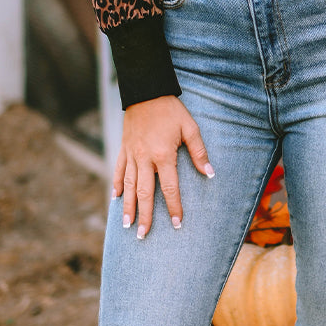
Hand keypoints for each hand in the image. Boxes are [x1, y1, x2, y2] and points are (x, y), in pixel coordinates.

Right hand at [113, 96, 213, 238]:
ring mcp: (131, 154)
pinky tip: (115, 198)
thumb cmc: (170, 109)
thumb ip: (199, 152)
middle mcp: (144, 158)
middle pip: (144, 193)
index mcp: (163, 155)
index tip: (177, 223)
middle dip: (145, 216)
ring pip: (128, 185)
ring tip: (127, 225)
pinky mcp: (123, 148)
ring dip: (127, 206)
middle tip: (144, 235)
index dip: (174, 206)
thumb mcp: (190, 127)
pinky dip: (116, 185)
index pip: (169, 187)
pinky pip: (118, 170)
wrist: (145, 90)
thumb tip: (210, 174)